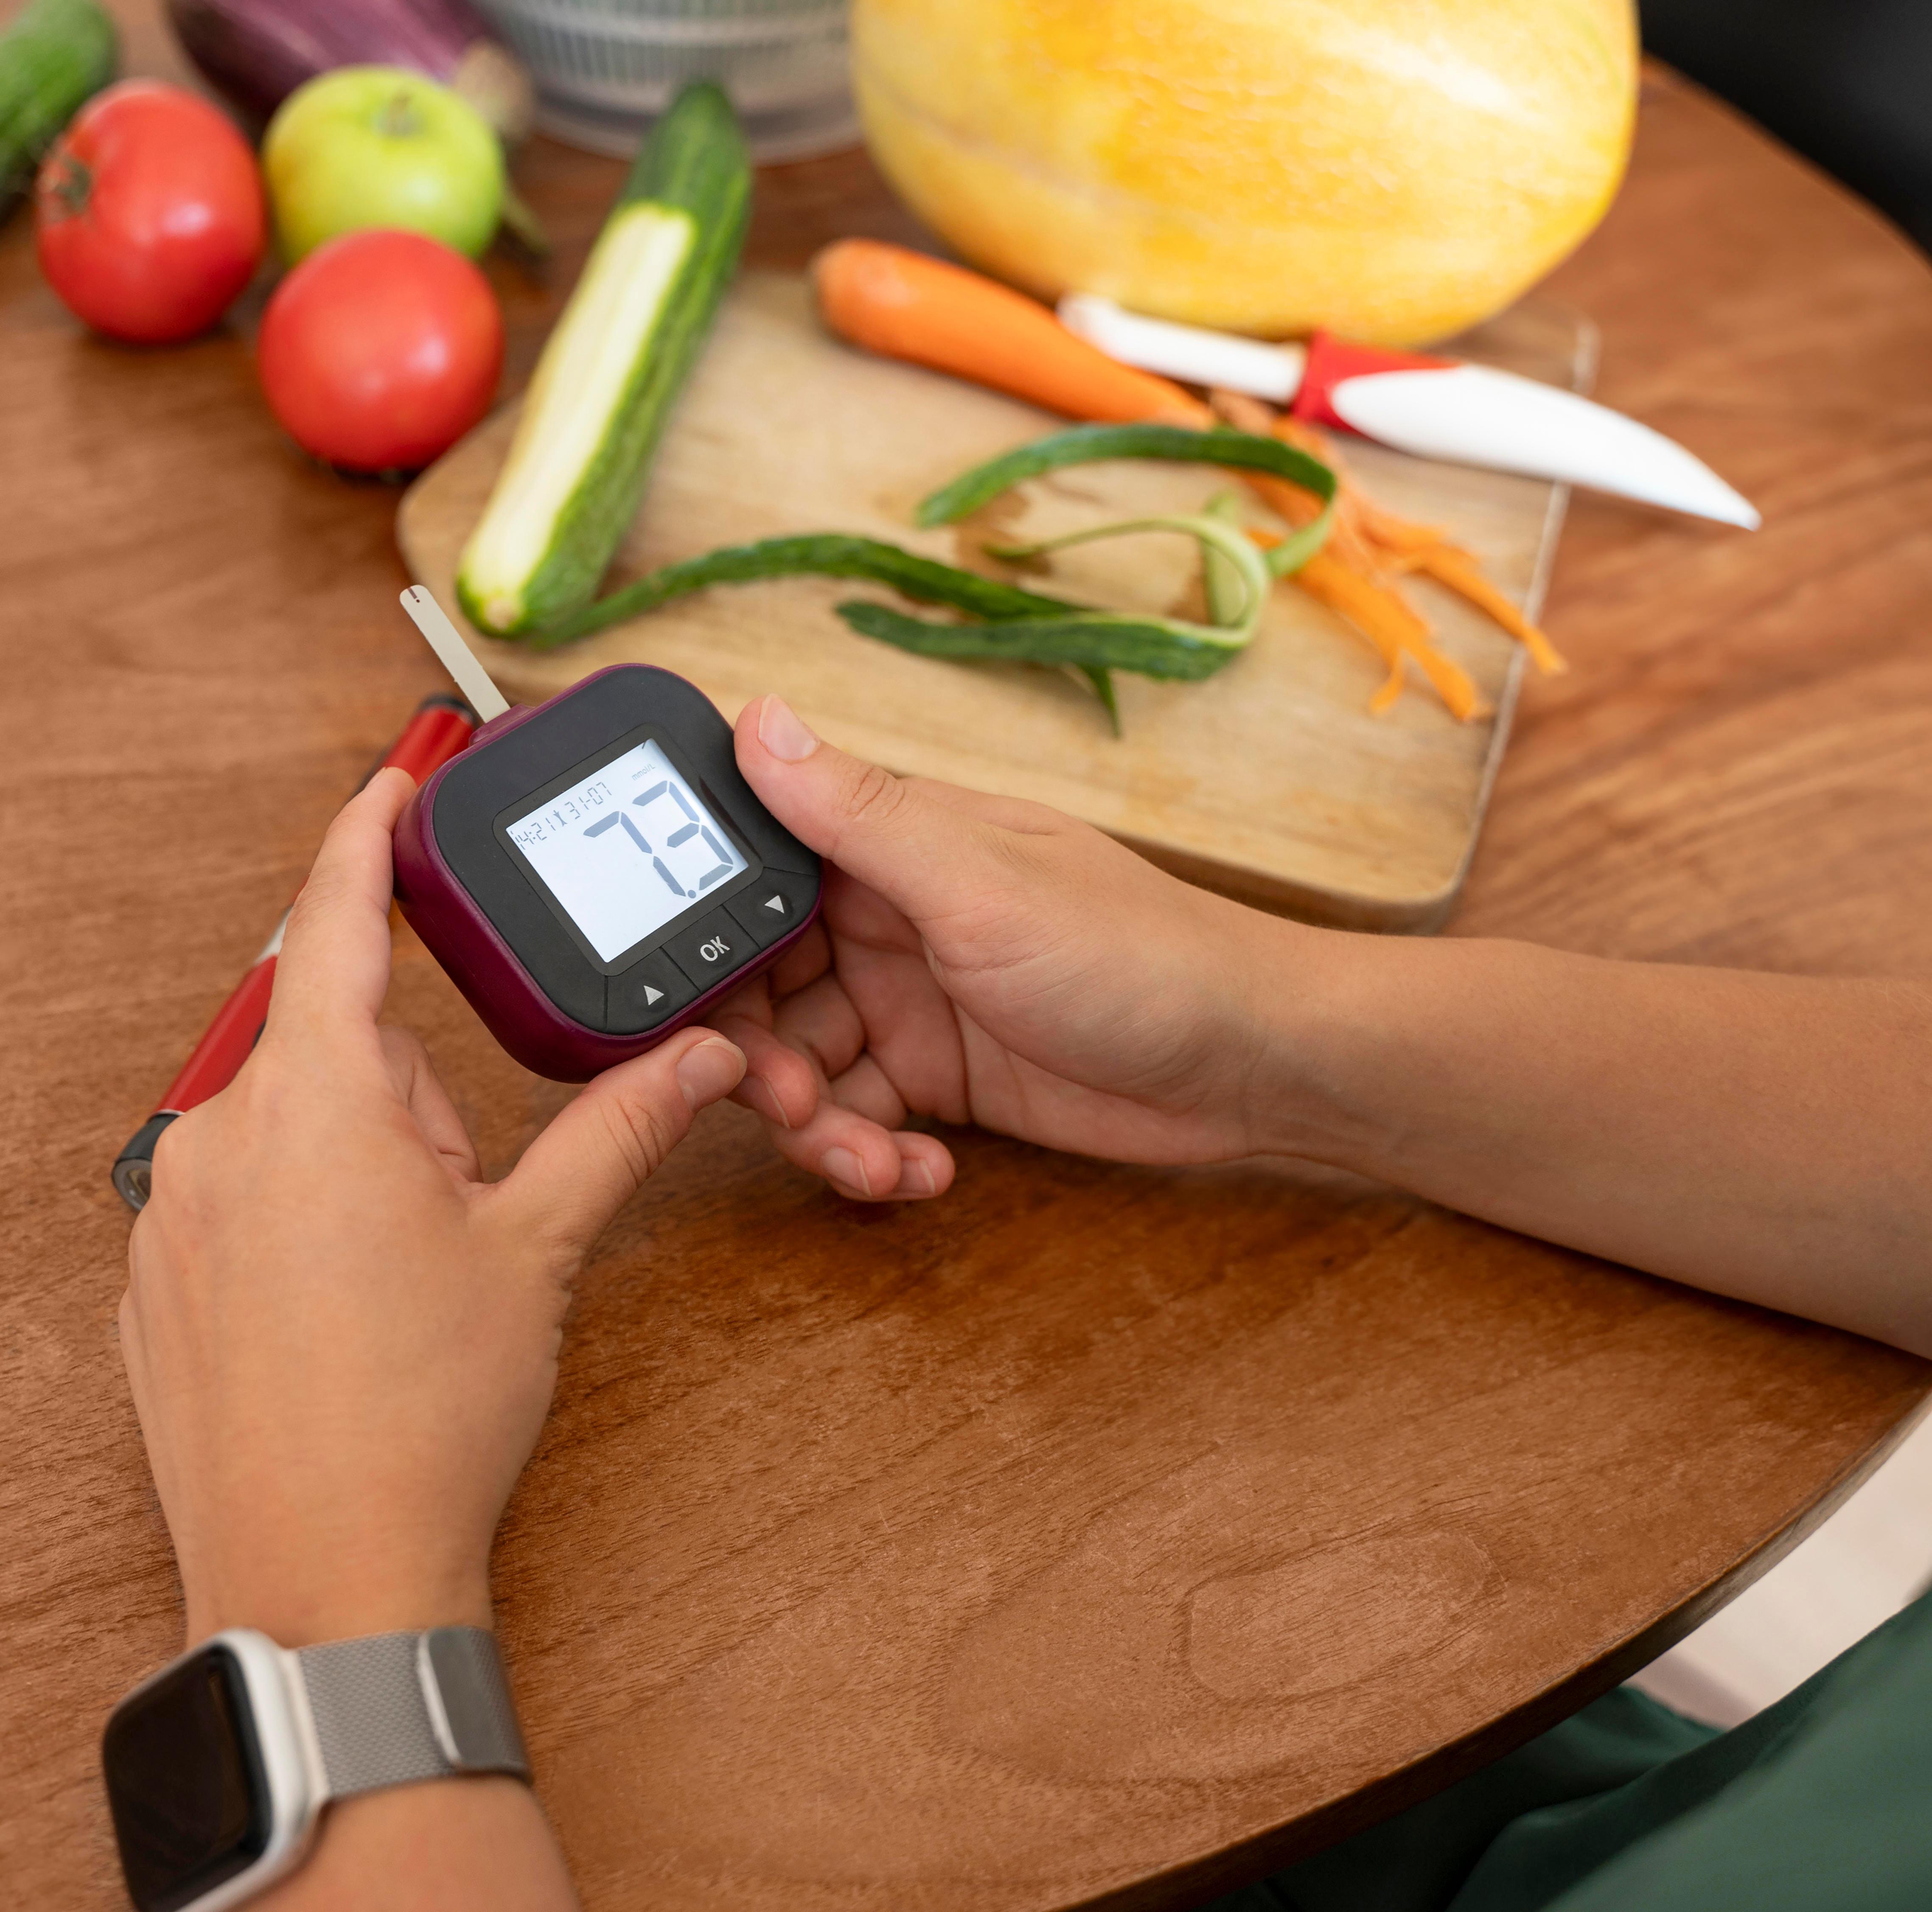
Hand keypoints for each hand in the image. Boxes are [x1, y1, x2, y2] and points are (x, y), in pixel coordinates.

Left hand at [118, 767, 748, 1645]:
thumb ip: (615, 1130)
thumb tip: (695, 1059)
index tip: (386, 784)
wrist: (323, 1576)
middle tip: (457, 1208)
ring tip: (395, 1286)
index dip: (364, 838)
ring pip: (281, 1135)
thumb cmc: (423, 1418)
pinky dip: (291, 1235)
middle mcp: (216, 1139)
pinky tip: (337, 1324)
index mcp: (313, 1102)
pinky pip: (232, 1210)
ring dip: (349, 1171)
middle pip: (327, 1052)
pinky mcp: (148, 1287)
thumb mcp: (534, 1252)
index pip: (332, 919)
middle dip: (403, 1102)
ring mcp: (169, 1217)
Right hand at [710, 696, 1306, 1200]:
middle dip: (757, 1061)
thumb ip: (860, 814)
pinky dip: (869, 1157)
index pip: (752, 875)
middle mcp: (886, 921)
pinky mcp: (937, 1081)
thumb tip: (760, 716)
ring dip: (817, 1127)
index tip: (680, 1001)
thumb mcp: (982, 882)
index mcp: (889, 849)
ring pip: (800, 1070)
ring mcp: (909, 1003)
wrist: (1251, 1064)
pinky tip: (917, 1175)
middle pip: (758, 991)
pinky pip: (857, 1121)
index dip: (705, 940)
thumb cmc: (1139, 954)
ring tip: (869, 1162)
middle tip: (789, 1106)